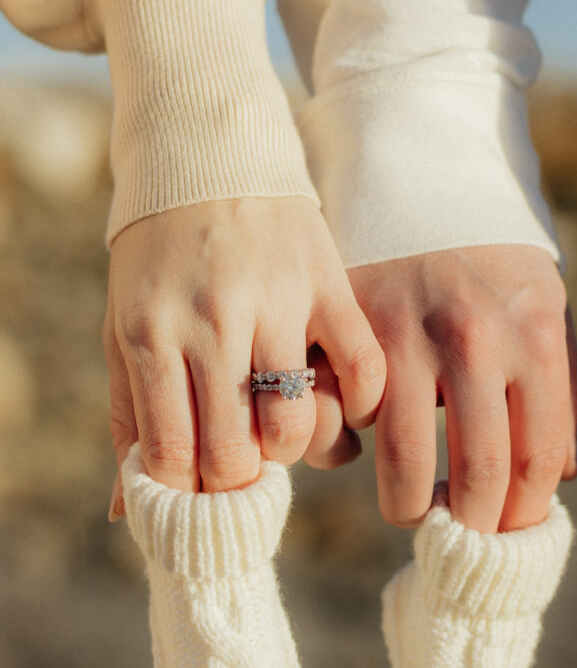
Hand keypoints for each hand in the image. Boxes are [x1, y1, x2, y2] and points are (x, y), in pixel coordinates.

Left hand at [104, 197, 385, 517]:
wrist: (208, 157)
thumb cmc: (158, 259)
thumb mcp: (123, 327)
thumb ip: (128, 414)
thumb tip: (121, 510)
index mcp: (149, 335)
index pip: (171, 455)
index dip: (187, 494)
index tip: (200, 494)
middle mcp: (210, 322)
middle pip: (232, 455)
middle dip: (237, 484)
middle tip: (243, 467)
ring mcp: (275, 302)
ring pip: (295, 425)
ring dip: (291, 448)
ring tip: (282, 428)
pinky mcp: (328, 284)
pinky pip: (363, 369)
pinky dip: (361, 405)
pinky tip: (344, 402)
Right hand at [342, 245, 576, 532]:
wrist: (421, 186)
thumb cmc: (493, 265)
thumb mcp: (548, 310)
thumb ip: (566, 390)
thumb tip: (562, 477)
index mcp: (536, 334)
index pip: (538, 457)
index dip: (523, 514)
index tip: (507, 533)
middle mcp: (476, 338)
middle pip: (478, 473)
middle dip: (470, 525)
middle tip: (460, 535)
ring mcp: (409, 337)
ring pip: (406, 463)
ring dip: (410, 506)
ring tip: (414, 510)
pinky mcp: (352, 335)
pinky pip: (351, 421)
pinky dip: (357, 450)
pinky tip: (369, 448)